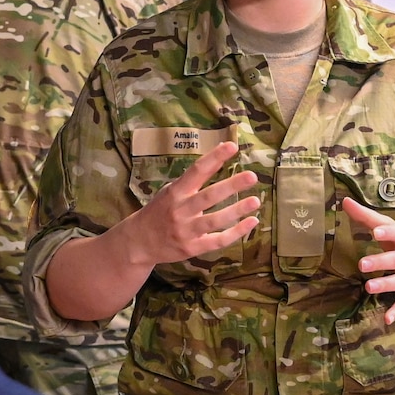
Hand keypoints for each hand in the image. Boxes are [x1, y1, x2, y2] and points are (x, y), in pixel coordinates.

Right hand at [119, 140, 259, 267]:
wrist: (138, 243)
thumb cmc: (160, 212)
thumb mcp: (171, 191)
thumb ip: (193, 180)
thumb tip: (219, 158)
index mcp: (175, 192)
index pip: (196, 171)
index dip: (214, 158)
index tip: (231, 146)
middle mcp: (180, 210)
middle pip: (208, 196)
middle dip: (231, 186)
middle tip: (252, 176)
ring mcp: (186, 231)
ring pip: (215, 220)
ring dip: (236, 210)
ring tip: (255, 201)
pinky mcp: (192, 248)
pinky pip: (217, 241)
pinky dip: (236, 233)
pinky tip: (251, 222)